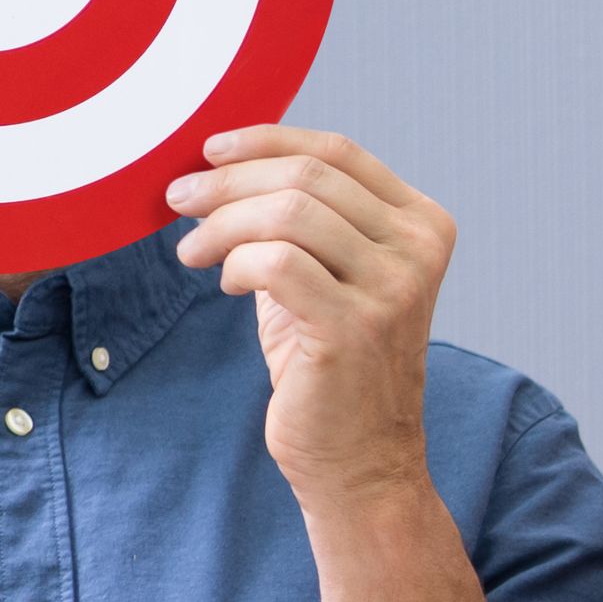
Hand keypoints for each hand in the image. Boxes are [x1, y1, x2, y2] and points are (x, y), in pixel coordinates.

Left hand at [169, 126, 460, 511]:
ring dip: (222, 224)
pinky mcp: (354, 326)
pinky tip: (226, 283)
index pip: (338, 152)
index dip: (265, 140)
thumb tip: (221, 166)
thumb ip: (300, 220)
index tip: (210, 151)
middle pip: (307, 176)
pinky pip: (275, 262)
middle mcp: (418, 249)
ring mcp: (394, 288)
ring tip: (193, 250)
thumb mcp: (330, 276)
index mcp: (423, 225)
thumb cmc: (334, 366)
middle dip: (227, 182)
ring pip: (288, 212)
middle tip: (179, 200)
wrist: (361, 461)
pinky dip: (236, 263)